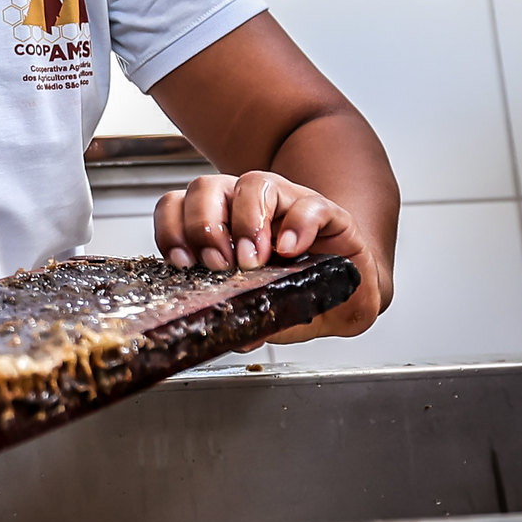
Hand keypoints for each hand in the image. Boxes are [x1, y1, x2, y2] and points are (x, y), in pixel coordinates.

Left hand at [153, 171, 389, 343]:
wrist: (348, 291)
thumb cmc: (295, 291)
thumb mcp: (262, 308)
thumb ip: (245, 317)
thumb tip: (233, 338)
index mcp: (218, 222)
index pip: (177, 206)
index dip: (172, 229)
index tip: (183, 261)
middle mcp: (245, 204)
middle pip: (207, 188)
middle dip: (205, 225)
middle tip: (218, 263)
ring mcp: (285, 202)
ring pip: (254, 183)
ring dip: (247, 221)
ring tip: (254, 261)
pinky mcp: (325, 212)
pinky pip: (308, 204)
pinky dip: (297, 225)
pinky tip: (290, 250)